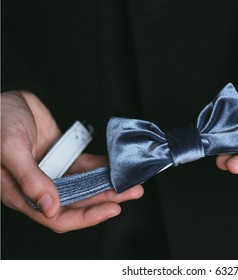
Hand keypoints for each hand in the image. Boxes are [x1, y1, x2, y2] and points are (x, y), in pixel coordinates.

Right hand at [1, 91, 142, 231]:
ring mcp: (51, 171)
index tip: (112, 209)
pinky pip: (84, 165)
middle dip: (106, 199)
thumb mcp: (10, 150)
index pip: (58, 217)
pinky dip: (100, 166)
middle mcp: (39, 186)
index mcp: (22, 194)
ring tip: (131, 180)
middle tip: (133, 192)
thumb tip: (51, 209)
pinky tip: (116, 165)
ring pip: (84, 184)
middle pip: (78, 202)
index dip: (87, 217)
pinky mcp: (60, 156)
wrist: (4, 97)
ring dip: (107, 184)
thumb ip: (30, 180)